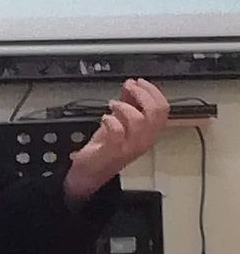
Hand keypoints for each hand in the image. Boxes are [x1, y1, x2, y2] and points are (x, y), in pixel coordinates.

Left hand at [64, 78, 169, 200]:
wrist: (90, 171)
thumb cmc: (106, 147)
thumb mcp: (120, 120)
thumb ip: (127, 102)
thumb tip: (131, 84)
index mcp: (149, 133)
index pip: (163, 109)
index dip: (153, 91)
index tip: (140, 82)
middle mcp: (144, 140)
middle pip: (156, 113)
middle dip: (142, 94)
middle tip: (129, 88)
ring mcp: (130, 147)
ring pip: (139, 121)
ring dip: (124, 106)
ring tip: (113, 104)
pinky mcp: (114, 151)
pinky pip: (118, 132)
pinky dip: (111, 120)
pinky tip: (105, 118)